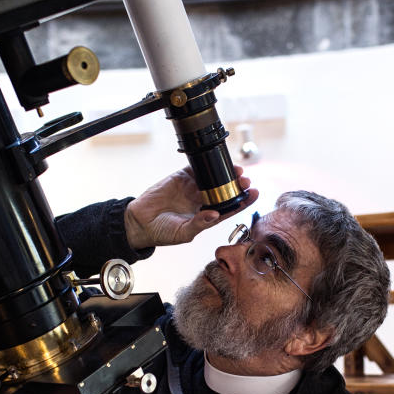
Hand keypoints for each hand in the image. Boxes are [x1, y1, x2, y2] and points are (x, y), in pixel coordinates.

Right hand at [124, 165, 257, 248]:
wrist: (139, 222)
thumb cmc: (162, 233)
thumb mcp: (183, 233)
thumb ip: (199, 223)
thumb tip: (215, 214)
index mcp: (207, 216)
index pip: (230, 208)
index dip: (243, 201)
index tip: (255, 193)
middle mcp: (202, 201)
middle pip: (225, 191)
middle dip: (237, 185)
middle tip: (246, 180)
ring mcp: (192, 188)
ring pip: (214, 178)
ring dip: (226, 174)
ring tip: (237, 171)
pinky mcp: (181, 178)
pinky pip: (196, 168)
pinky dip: (205, 164)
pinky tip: (215, 161)